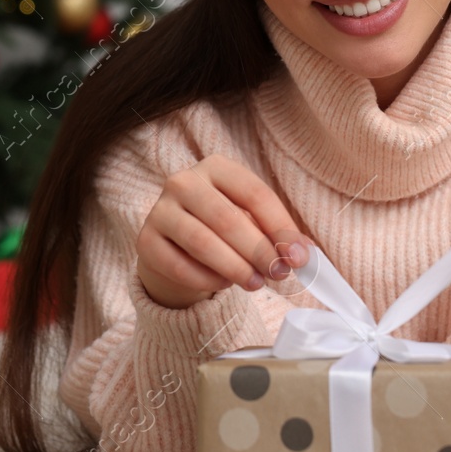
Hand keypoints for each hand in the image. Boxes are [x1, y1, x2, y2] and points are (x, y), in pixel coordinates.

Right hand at [135, 154, 312, 309]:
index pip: (254, 193)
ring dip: (234, 267)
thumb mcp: (251, 222)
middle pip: (227, 218)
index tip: (298, 256)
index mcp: (216, 167)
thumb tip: (305, 255)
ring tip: (255, 283)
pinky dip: (206, 279)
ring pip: (201, 242)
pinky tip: (223, 283)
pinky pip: (178, 265)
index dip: (280, 226)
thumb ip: (277, 235)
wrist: (176, 246)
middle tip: (278, 274)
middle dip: (258, 250)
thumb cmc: (222, 229)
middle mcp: (184, 182)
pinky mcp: (145, 240)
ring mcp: (160, 210)